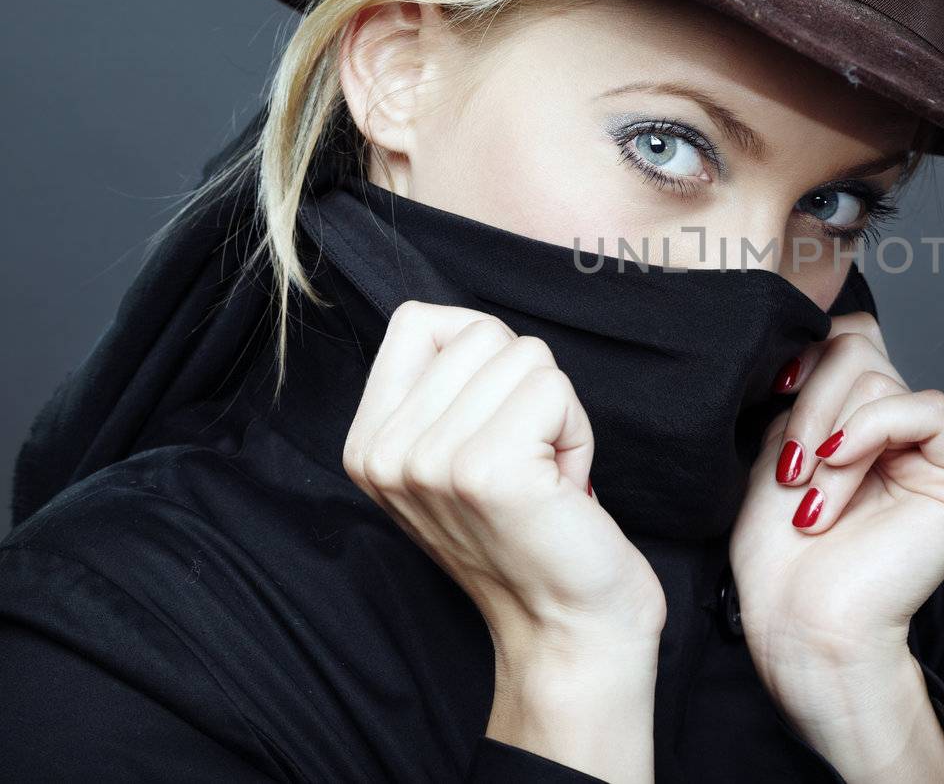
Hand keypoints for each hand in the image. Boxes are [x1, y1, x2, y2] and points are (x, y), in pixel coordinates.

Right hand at [343, 300, 663, 779]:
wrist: (569, 625)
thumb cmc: (531, 531)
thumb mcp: (455, 454)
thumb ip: (441, 389)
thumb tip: (459, 323)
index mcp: (367, 444)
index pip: (419, 319)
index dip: (482, 357)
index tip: (494, 426)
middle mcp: (384, 453)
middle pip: (481, 332)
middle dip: (527, 389)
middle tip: (526, 462)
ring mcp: (430, 462)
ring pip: (525, 356)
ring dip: (556, 413)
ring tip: (542, 477)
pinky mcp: (487, 471)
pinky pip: (553, 388)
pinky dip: (576, 432)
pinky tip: (560, 487)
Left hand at [728, 311, 943, 723]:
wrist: (800, 629)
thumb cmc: (782, 559)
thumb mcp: (780, 448)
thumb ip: (806, 390)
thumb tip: (815, 330)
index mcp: (871, 427)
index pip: (852, 339)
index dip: (809, 354)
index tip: (773, 392)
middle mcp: (914, 436)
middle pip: (862, 347)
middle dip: (811, 401)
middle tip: (791, 469)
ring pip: (882, 377)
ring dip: (829, 436)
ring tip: (813, 498)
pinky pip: (926, 409)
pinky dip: (870, 431)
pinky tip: (839, 474)